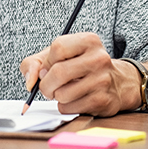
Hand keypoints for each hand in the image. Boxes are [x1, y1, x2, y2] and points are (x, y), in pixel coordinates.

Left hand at [20, 32, 140, 116]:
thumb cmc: (80, 66)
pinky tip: (74, 99)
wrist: (117, 83)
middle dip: (46, 84)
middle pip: (58, 72)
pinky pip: (70, 108)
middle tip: (47, 87)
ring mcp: (102, 80)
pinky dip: (65, 107)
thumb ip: (35, 63)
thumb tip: (30, 81)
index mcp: (88, 40)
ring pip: (62, 94)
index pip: (57, 48)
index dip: (47, 61)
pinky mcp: (102, 101)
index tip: (48, 67)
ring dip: (56, 96)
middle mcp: (98, 58)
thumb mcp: (59, 55)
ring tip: (64, 91)